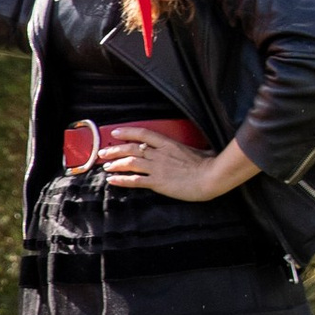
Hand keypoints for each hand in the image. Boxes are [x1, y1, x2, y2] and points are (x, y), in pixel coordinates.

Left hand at [98, 128, 228, 200]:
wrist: (211, 176)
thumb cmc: (209, 163)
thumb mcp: (198, 150)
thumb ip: (190, 149)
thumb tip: (199, 149)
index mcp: (168, 144)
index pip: (143, 133)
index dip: (127, 132)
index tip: (115, 133)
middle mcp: (159, 154)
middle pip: (131, 148)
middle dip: (114, 150)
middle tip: (103, 152)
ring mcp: (157, 168)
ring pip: (130, 163)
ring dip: (115, 164)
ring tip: (106, 167)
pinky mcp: (157, 182)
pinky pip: (135, 181)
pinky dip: (121, 180)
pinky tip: (112, 181)